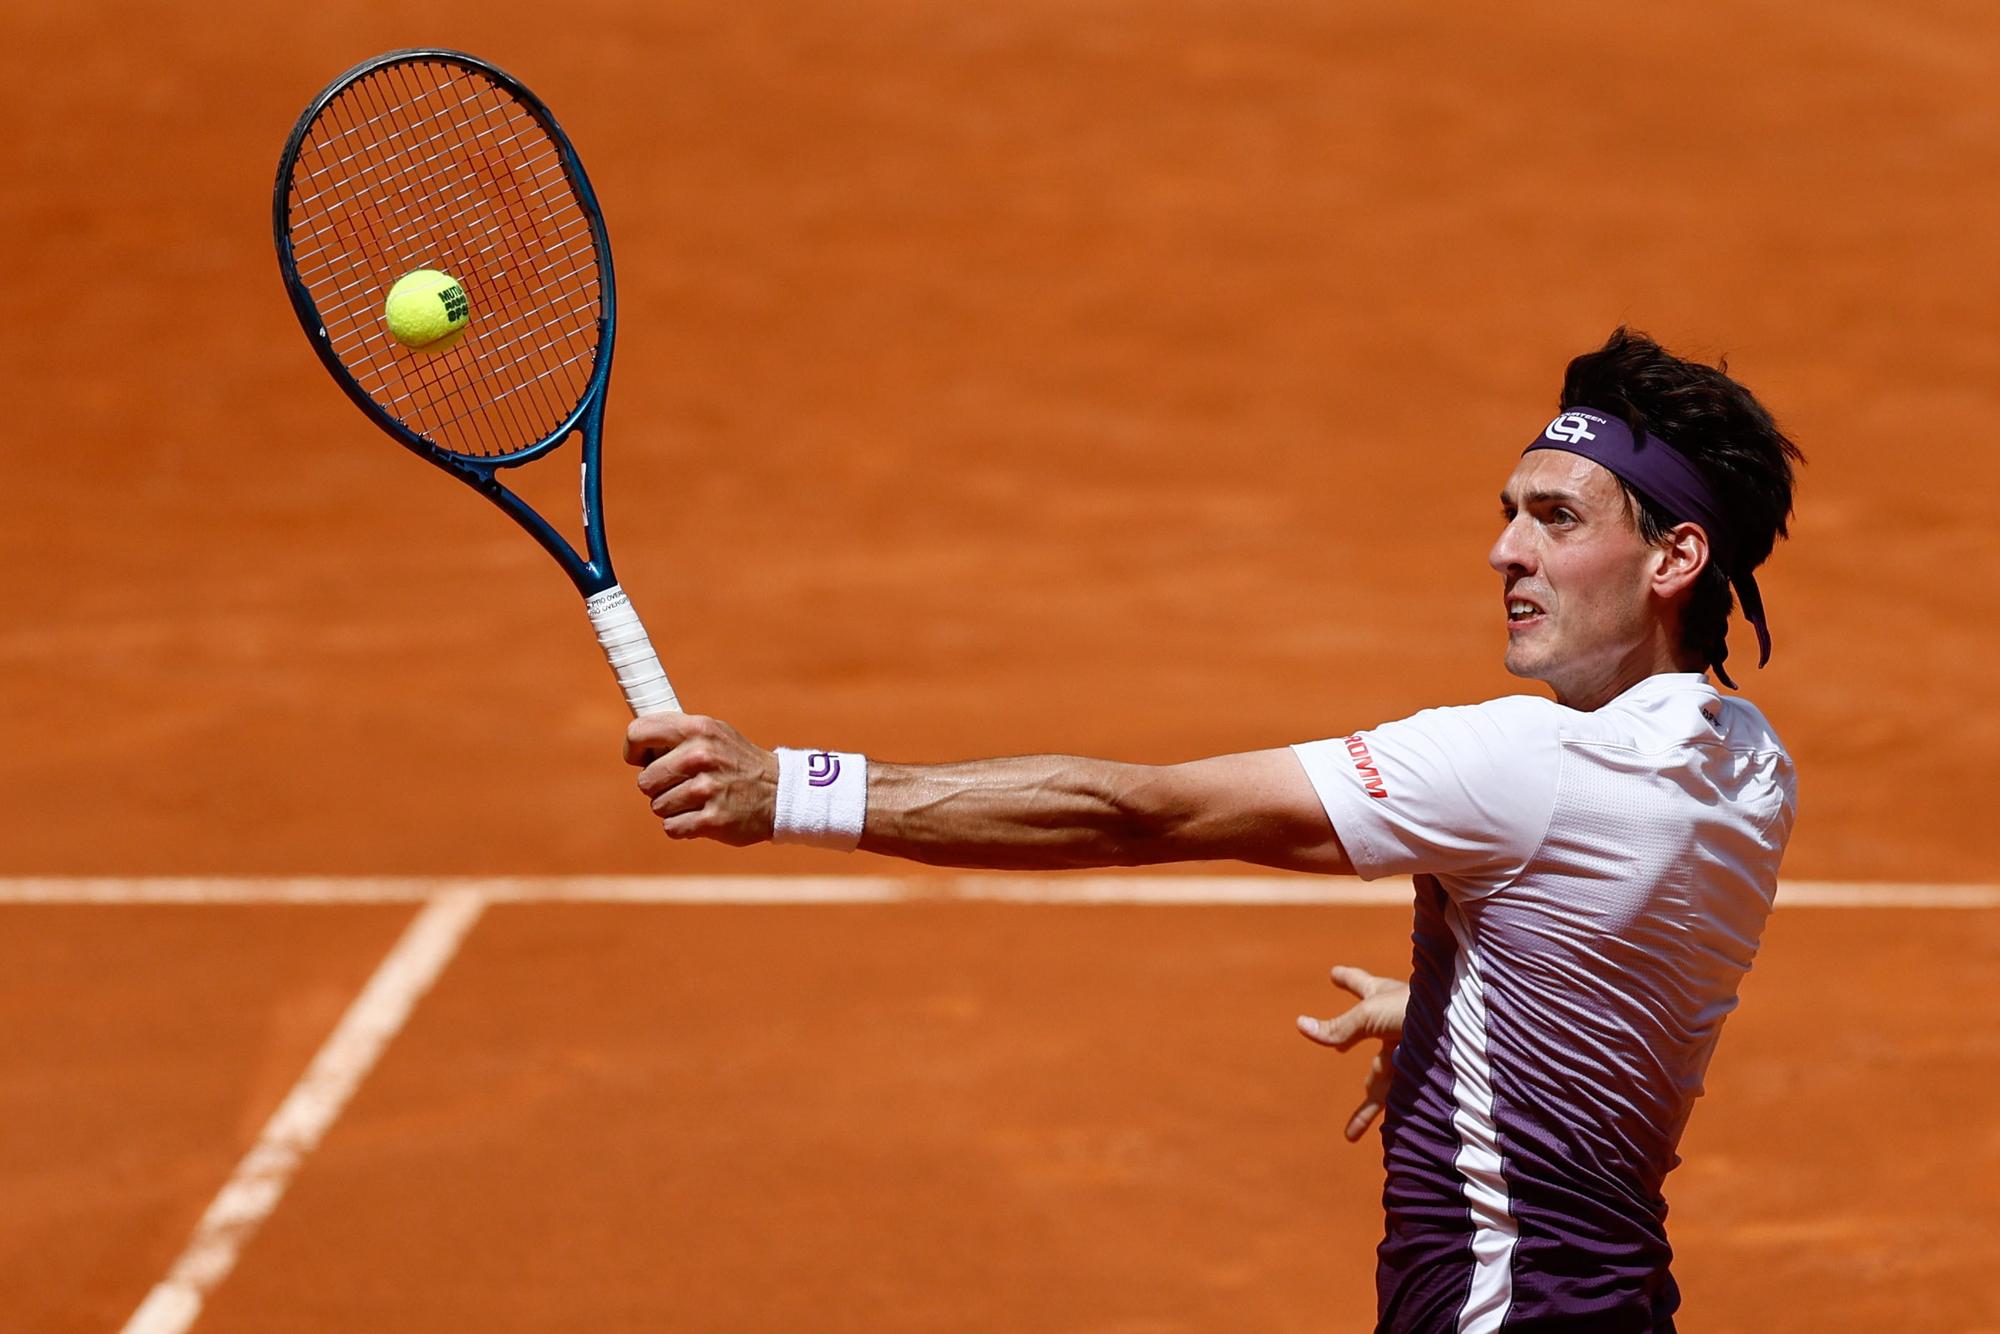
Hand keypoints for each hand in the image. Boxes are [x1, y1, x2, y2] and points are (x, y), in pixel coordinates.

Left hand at [625, 714, 779, 844]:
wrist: (780, 793)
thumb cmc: (738, 762)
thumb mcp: (714, 733)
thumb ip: (677, 733)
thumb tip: (636, 742)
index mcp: (698, 729)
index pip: (638, 733)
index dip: (634, 750)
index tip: (641, 759)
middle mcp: (700, 756)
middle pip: (645, 780)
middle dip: (659, 786)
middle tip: (684, 783)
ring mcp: (706, 789)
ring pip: (657, 806)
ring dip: (673, 807)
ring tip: (700, 799)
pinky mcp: (711, 819)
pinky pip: (671, 827)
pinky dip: (683, 826)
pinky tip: (703, 815)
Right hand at [1295, 964, 1408, 1142]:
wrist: (1462, 1030)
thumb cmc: (1416, 1009)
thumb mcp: (1368, 1016)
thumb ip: (1337, 1028)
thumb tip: (1301, 1025)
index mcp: (1383, 997)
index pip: (1359, 983)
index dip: (1346, 978)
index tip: (1335, 973)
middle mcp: (1395, 1023)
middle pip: (1366, 1034)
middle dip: (1350, 1038)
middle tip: (1340, 1046)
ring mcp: (1407, 1050)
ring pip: (1380, 1077)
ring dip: (1368, 1100)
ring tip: (1353, 1129)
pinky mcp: (1417, 1076)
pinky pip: (1395, 1100)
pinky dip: (1379, 1116)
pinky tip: (1366, 1133)